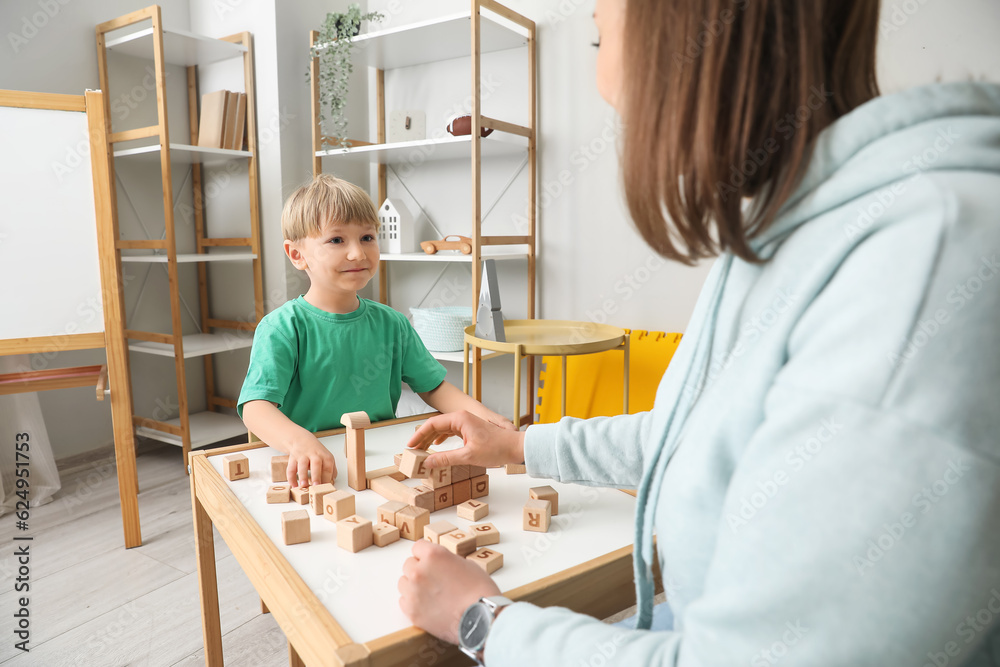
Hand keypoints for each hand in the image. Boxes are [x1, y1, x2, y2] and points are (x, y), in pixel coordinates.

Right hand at [286, 434, 336, 486]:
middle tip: (315, 486)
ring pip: (302, 465)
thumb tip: (333, 481)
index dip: (327, 478)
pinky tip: (293, 485)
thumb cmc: (316, 452)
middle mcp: (314, 455)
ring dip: (302, 476)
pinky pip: (291, 468)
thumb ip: (331, 469)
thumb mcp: (327, 457)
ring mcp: (303, 455)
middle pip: (316, 464)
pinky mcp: (293, 458)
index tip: (325, 488)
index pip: (328, 467)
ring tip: (303, 486)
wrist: (301, 439)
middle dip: (316, 476)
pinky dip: (291, 478)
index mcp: (325, 456)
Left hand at [398, 540, 500, 643]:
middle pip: (409, 564)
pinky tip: (428, 605)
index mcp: (433, 555)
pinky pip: (404, 601)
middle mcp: (419, 571)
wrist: (480, 618)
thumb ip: (447, 561)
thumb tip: (441, 566)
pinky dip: (413, 602)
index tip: (431, 561)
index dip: (426, 554)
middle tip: (434, 579)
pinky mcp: (411, 611)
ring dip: (414, 585)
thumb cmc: (479, 591)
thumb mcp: (466, 564)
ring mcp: (413, 592)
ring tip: (431, 594)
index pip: (418, 547)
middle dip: (420, 569)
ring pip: (404, 582)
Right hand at [406, 410, 524, 469]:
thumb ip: (445, 459)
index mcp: (459, 419)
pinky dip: (442, 439)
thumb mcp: (468, 456)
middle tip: (413, 451)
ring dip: (431, 439)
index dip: (419, 435)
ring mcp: (466, 423)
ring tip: (422, 450)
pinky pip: (451, 432)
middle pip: (436, 426)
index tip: (410, 445)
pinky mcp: (470, 429)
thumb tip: (428, 462)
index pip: (432, 424)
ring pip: (443, 429)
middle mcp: (461, 418)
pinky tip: (436, 445)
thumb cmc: (496, 448)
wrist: (515, 447)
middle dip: (423, 438)